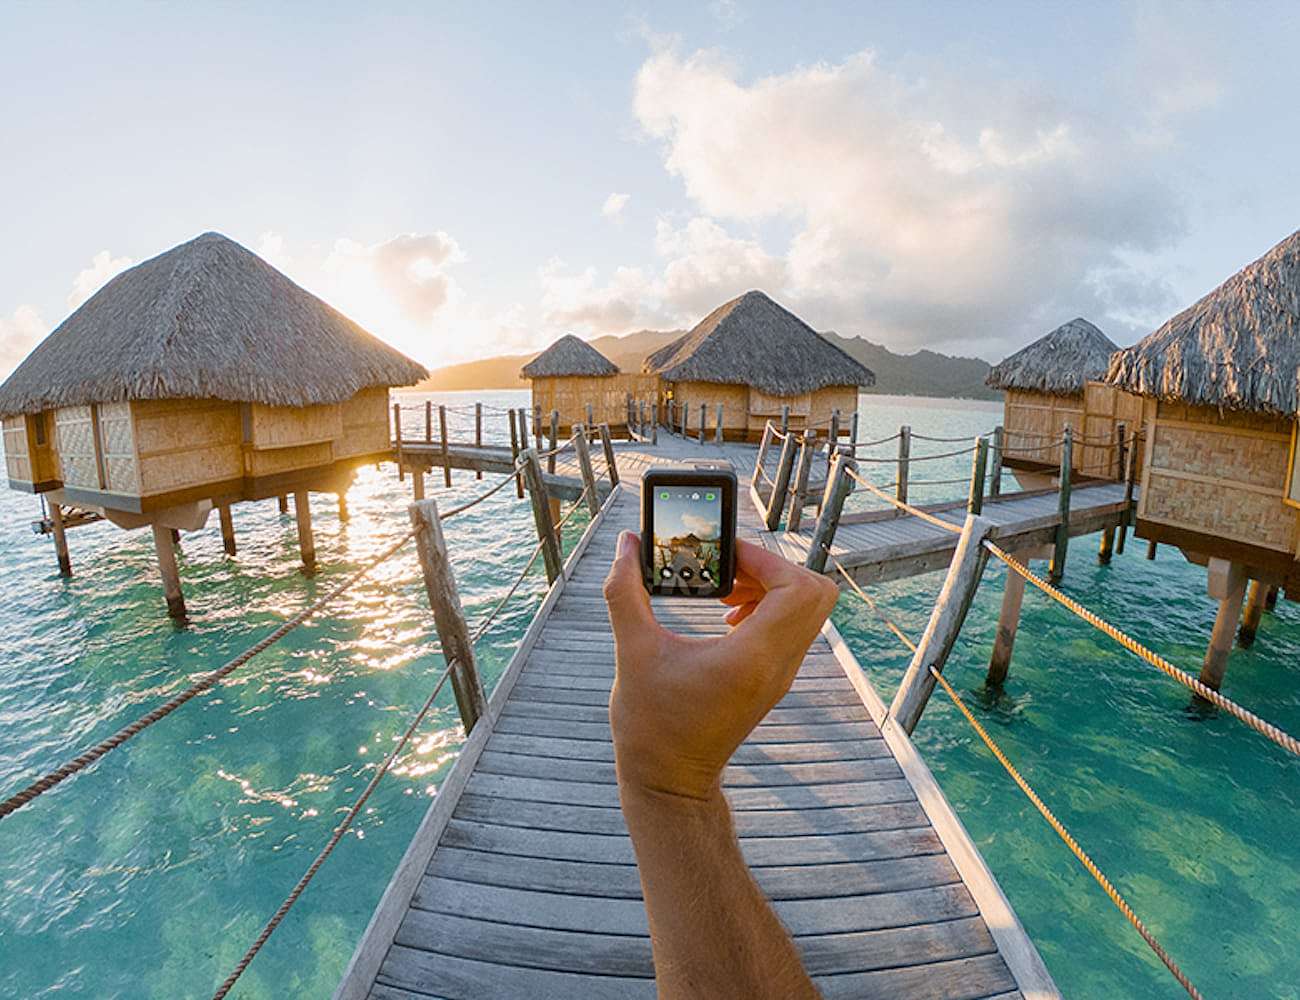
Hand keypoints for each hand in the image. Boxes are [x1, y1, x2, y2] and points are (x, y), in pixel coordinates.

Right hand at [603, 532, 839, 800]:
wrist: (669, 782)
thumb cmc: (650, 725)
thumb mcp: (632, 652)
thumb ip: (625, 592)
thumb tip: (625, 543)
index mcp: (752, 658)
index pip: (797, 589)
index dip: (765, 560)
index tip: (724, 557)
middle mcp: (777, 665)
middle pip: (816, 593)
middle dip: (775, 568)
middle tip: (730, 569)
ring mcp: (780, 675)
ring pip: (808, 610)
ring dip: (773, 586)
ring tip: (724, 589)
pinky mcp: (773, 679)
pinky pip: (792, 628)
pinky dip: (769, 608)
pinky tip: (727, 615)